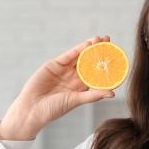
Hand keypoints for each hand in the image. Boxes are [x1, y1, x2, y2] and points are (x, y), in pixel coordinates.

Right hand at [0, 36, 114, 139]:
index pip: (95, 73)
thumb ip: (93, 95)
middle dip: (98, 51)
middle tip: (109, 41)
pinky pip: (67, 56)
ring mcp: (64, 70)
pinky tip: (87, 44)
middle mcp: (73, 77)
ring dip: (89, 47)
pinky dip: (77, 49)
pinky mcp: (54, 65)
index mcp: (81, 87)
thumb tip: (112, 93)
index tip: (116, 57)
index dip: (105, 65)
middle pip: (88, 61)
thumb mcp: (76, 101)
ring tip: (100, 39)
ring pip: (79, 56)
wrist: (32, 109)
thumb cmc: (54, 109)